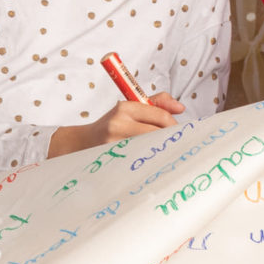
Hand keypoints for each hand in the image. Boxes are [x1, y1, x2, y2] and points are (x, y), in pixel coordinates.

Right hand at [49, 94, 183, 157]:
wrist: (83, 142)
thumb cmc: (112, 125)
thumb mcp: (130, 107)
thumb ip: (157, 103)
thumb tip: (180, 108)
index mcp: (125, 107)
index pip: (160, 116)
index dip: (174, 125)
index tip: (177, 131)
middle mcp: (118, 124)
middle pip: (157, 133)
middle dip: (169, 139)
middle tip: (174, 144)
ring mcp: (114, 143)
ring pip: (150, 148)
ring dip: (160, 150)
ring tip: (161, 151)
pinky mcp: (113, 159)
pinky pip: (139, 160)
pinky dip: (148, 160)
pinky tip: (149, 160)